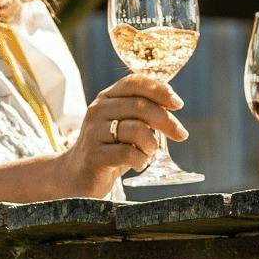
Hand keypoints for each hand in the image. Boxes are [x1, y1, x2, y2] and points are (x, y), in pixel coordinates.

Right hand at [51, 75, 183, 198]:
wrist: (77, 175)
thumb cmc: (109, 148)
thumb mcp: (125, 126)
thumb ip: (143, 113)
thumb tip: (173, 103)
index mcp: (106, 98)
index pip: (134, 82)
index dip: (159, 89)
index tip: (178, 104)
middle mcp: (97, 110)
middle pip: (140, 106)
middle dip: (166, 121)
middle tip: (181, 134)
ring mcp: (94, 132)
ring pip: (136, 129)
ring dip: (152, 144)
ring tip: (149, 152)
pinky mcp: (94, 155)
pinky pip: (127, 153)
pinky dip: (140, 160)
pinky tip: (138, 164)